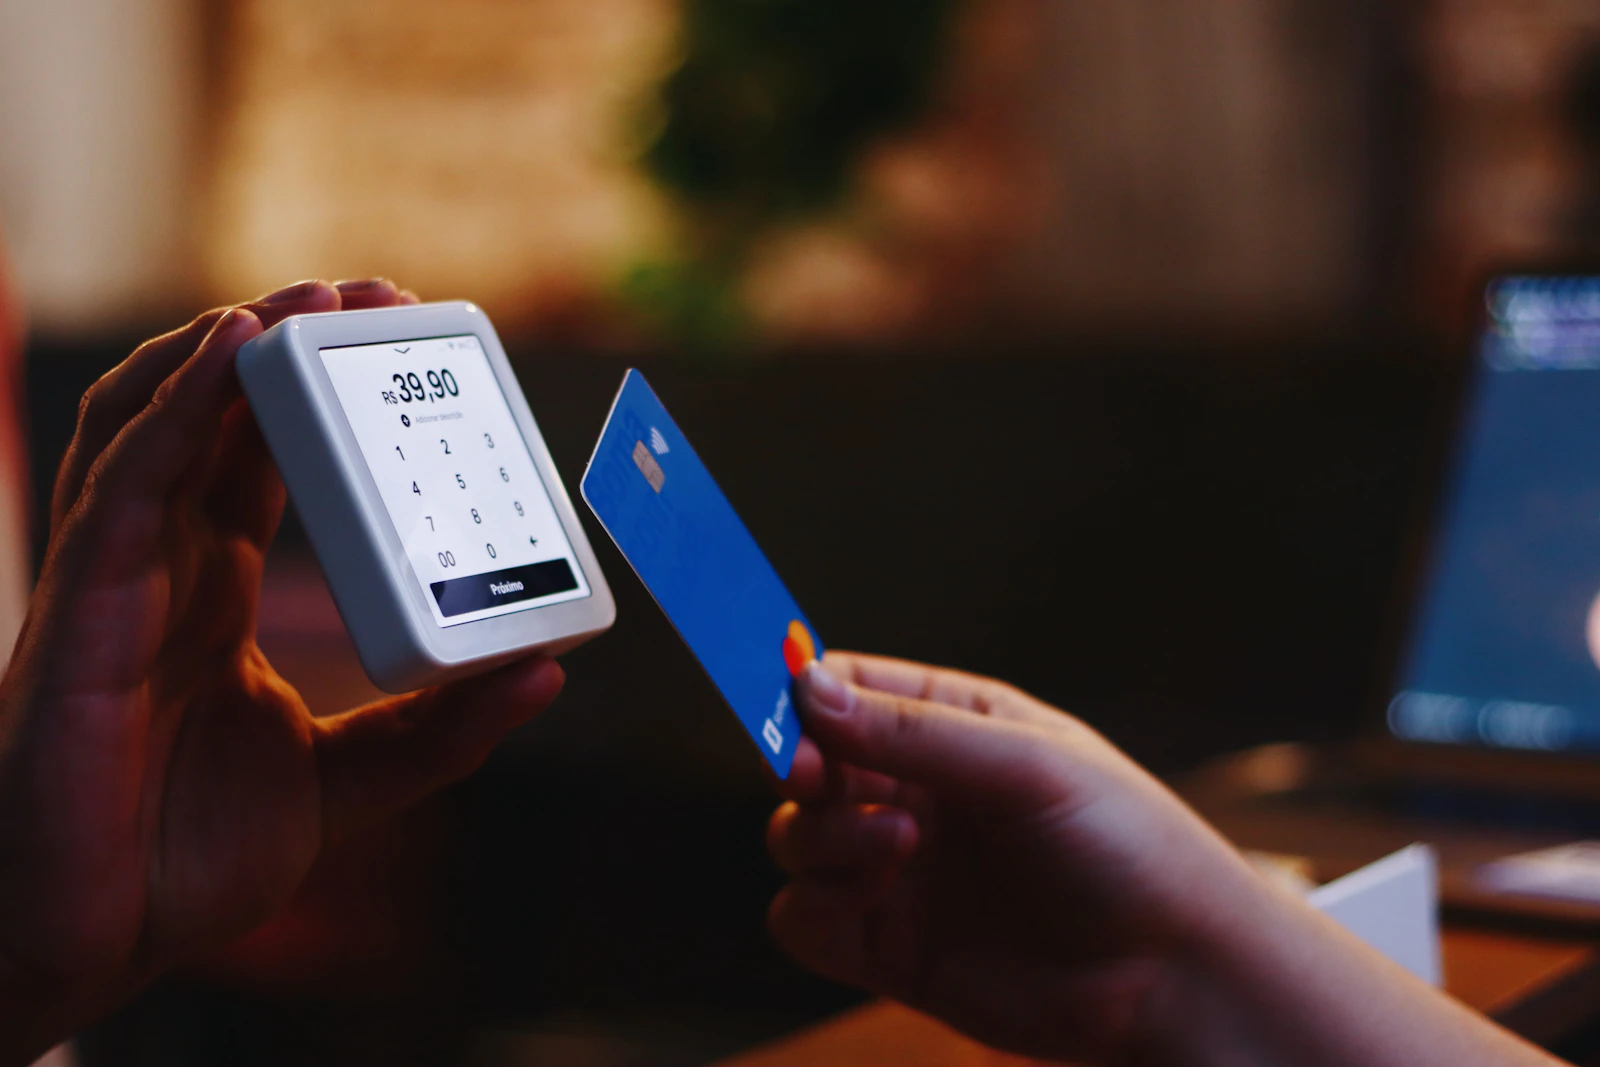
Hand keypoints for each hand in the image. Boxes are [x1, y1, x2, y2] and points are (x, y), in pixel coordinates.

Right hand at [0, 280, 561, 1062]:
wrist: (90, 946)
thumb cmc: (186, 861)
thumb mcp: (348, 782)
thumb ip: (440, 731)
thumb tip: (548, 670)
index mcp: (211, 589)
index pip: (263, 459)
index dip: (318, 392)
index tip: (393, 343)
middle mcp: (159, 567)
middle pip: (207, 416)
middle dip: (279, 341)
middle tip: (367, 293)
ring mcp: (111, 579)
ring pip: (149, 421)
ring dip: (224, 346)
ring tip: (307, 297)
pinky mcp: (75, 610)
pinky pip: (122, 481)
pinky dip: (176, 406)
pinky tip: (231, 347)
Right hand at [767, 654, 1560, 1066]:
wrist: (1177, 975)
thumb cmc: (1128, 847)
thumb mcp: (1026, 767)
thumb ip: (912, 732)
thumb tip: (806, 686)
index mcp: (952, 725)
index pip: (846, 686)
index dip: (802, 691)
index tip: (785, 705)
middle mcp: (916, 792)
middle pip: (806, 762)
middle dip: (801, 768)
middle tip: (820, 780)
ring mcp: (899, 871)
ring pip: (795, 839)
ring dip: (821, 839)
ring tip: (899, 849)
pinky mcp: (889, 947)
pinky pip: (803, 921)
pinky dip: (813, 908)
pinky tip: (872, 900)